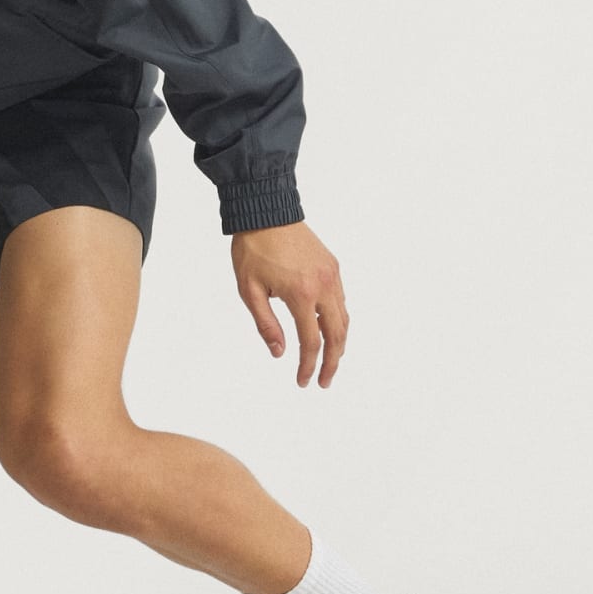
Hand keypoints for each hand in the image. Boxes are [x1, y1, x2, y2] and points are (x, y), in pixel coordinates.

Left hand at [231, 220, 346, 385]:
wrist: (265, 211)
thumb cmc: (252, 249)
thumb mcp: (249, 290)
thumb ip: (266, 324)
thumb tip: (279, 354)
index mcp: (301, 294)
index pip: (311, 342)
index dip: (308, 366)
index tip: (304, 382)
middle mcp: (323, 285)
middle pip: (337, 335)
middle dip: (333, 362)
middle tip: (324, 381)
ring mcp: (331, 275)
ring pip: (343, 318)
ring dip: (339, 343)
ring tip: (330, 361)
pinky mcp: (332, 266)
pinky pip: (341, 301)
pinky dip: (337, 320)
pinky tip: (327, 330)